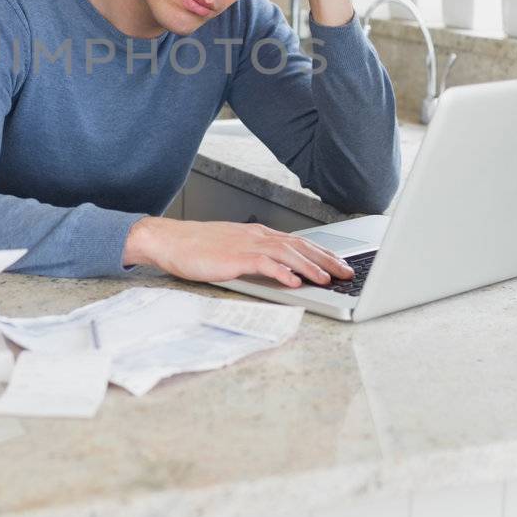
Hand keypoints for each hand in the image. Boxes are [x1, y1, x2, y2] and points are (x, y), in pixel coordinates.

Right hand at [123, 217, 353, 287]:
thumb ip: (256, 257)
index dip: (321, 254)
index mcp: (257, 235)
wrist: (169, 240)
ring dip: (309, 267)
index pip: (297, 242)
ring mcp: (245, 245)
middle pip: (299, 246)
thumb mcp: (232, 249)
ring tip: (327, 280)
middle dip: (326, 260)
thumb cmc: (196, 248)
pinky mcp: (233, 258)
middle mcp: (256, 237)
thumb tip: (280, 272)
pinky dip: (281, 272)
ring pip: (286, 253)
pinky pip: (262, 263)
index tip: (339, 264)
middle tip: (346, 273)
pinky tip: (294, 281)